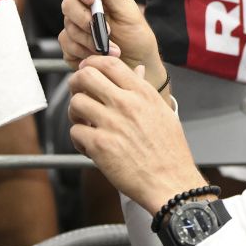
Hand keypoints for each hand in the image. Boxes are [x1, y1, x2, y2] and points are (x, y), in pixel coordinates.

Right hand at [60, 0, 163, 79]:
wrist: (138, 65)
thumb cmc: (136, 37)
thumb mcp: (129, 12)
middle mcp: (81, 9)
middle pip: (68, 5)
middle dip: (85, 19)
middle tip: (105, 31)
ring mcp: (74, 29)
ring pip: (68, 29)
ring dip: (91, 40)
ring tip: (111, 48)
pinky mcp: (71, 49)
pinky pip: (67, 47)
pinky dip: (85, 53)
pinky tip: (99, 55)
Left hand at [67, 55, 205, 213]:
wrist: (170, 182)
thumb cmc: (169, 151)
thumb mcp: (162, 112)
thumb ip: (144, 89)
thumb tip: (137, 70)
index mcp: (142, 93)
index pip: (109, 63)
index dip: (92, 63)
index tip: (87, 70)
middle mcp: (126, 104)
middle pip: (85, 77)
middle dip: (76, 84)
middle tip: (79, 94)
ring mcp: (112, 124)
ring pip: (76, 103)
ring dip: (75, 113)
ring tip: (85, 123)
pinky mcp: (100, 146)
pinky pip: (75, 131)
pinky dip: (79, 139)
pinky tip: (90, 146)